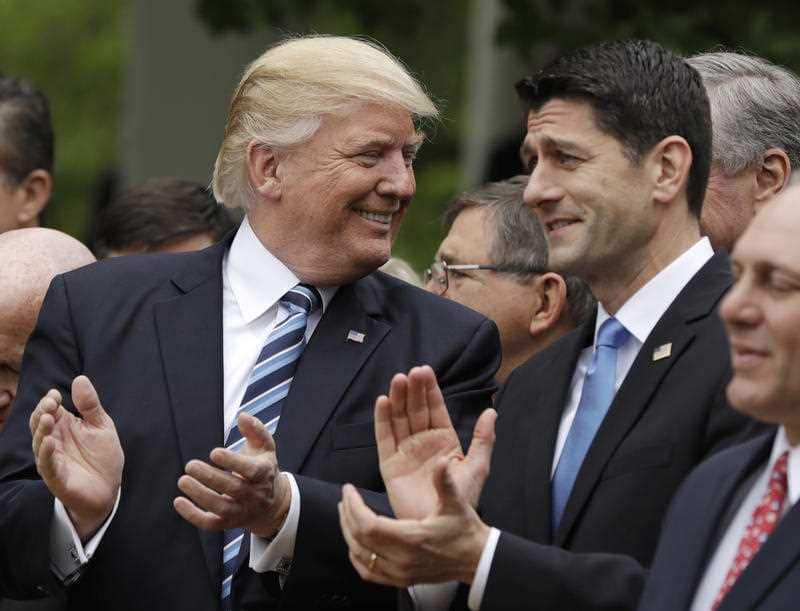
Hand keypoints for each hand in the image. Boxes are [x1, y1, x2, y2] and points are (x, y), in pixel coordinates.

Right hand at [29, 375, 123, 540]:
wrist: (110, 488)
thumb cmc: (102, 456)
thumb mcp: (101, 425)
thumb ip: (90, 405)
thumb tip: (80, 378)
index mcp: (64, 427)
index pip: (49, 411)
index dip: (49, 402)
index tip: (55, 394)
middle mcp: (54, 442)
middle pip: (40, 425)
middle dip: (43, 413)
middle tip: (50, 403)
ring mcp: (53, 460)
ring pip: (40, 444)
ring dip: (42, 431)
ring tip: (48, 418)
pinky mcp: (57, 478)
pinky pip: (47, 466)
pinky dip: (46, 454)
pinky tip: (50, 442)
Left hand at [174, 412, 290, 537]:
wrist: (272, 504)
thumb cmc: (263, 469)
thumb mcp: (265, 448)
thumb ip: (255, 430)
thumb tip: (242, 416)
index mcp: (263, 474)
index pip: (251, 471)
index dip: (232, 462)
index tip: (214, 452)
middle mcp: (254, 495)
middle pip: (233, 488)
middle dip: (210, 477)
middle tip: (190, 465)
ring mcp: (241, 511)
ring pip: (220, 507)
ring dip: (200, 495)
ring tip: (182, 480)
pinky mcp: (228, 523)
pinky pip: (210, 523)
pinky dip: (193, 515)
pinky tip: (178, 501)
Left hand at [338, 457, 490, 585]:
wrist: (475, 559)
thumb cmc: (465, 531)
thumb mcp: (456, 503)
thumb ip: (445, 481)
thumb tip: (441, 462)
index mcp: (412, 538)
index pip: (368, 525)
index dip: (354, 506)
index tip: (349, 490)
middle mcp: (402, 559)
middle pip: (359, 539)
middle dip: (347, 516)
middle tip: (345, 498)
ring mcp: (400, 572)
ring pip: (360, 556)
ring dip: (348, 533)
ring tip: (346, 515)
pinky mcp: (400, 579)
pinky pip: (368, 572)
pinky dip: (357, 556)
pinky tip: (355, 543)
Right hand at [377, 365, 496, 518]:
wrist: (443, 528)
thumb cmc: (462, 501)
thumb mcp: (477, 467)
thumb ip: (483, 439)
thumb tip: (491, 410)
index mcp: (443, 440)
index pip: (435, 409)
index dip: (430, 390)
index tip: (426, 371)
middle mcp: (422, 442)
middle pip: (415, 410)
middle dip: (413, 390)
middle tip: (412, 372)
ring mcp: (405, 452)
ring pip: (399, 419)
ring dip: (398, 399)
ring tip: (398, 379)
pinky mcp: (390, 465)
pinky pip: (384, 438)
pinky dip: (382, 420)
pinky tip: (383, 402)